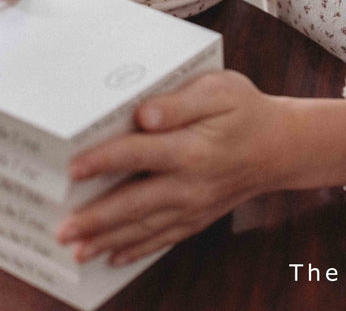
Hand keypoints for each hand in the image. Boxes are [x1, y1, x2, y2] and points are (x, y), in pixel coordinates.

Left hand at [56, 70, 345, 266]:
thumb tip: (144, 115)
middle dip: (96, 219)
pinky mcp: (198, 217)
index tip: (73, 168)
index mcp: (193, 147)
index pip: (139, 153)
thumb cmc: (246, 109)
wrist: (281, 145)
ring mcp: (195, 205)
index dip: (104, 160)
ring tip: (77, 251)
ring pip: (145, 227)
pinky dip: (137, 249)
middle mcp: (191, 183)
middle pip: (135, 203)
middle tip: (62, 230)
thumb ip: (180, 102)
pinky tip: (113, 256)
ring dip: (108, 240)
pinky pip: (163, 238)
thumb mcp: (220, 90)